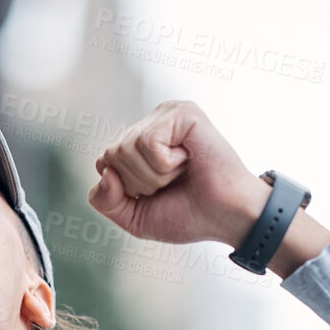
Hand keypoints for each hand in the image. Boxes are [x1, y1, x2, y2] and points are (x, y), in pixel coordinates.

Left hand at [87, 100, 268, 247]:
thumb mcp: (134, 216)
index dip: (127, 189)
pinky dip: (166, 164)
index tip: (159, 192)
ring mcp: (166, 114)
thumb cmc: (187, 214)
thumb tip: (105, 172)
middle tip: (174, 182)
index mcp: (139, 141)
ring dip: (155, 175)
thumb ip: (105, 201)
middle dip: (140, 183)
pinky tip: (189, 160)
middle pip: (111, 156)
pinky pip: (148, 143)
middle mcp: (151, 122)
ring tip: (182, 172)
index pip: (104, 162)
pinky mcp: (181, 112)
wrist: (225, 217)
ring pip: (127, 149)